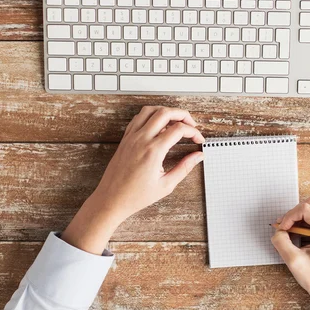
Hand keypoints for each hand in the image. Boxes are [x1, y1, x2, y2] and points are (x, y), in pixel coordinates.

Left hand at [62, 106, 204, 253]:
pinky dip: (151, 116)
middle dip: (183, 115)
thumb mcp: (166, 185)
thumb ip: (185, 168)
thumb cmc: (135, 196)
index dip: (193, 132)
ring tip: (176, 122)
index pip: (179, 129)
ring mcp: (131, 137)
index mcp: (153, 151)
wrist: (111, 199)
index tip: (198, 139)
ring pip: (150, 110)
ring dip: (166, 111)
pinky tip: (158, 126)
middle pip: (165, 112)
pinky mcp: (125, 139)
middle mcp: (141, 139)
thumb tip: (198, 156)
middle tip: (191, 125)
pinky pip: (138, 118)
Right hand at [271, 197, 309, 309]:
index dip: (289, 217)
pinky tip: (298, 235)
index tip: (281, 230)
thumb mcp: (293, 261)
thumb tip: (277, 229)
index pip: (306, 209)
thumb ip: (281, 241)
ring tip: (291, 234)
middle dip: (293, 214)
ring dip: (298, 218)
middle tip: (285, 230)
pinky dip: (303, 222)